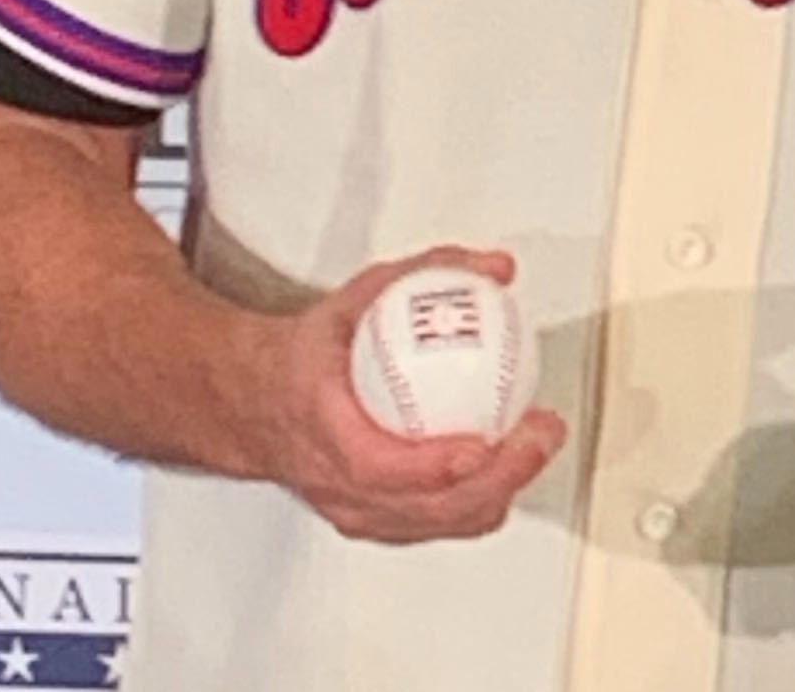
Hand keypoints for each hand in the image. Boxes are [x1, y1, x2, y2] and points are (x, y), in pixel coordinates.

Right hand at [241, 247, 565, 544]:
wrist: (257, 403)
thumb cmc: (308, 357)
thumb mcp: (360, 298)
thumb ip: (427, 273)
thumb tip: (494, 268)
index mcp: (324, 427)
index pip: (375, 465)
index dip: (431, 466)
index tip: (478, 447)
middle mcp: (337, 481)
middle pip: (418, 506)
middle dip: (490, 480)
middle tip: (537, 437)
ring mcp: (355, 508)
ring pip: (433, 524)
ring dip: (494, 493)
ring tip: (536, 447)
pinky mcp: (375, 520)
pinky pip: (434, 525)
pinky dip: (478, 503)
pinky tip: (511, 468)